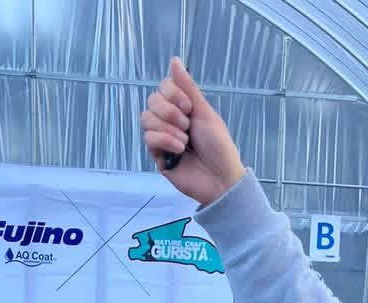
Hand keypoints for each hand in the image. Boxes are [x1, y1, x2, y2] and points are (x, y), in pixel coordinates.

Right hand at [141, 57, 246, 205]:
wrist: (221, 178)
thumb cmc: (218, 145)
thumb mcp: (204, 111)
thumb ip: (187, 87)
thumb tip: (174, 59)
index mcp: (182, 107)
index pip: (163, 87)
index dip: (173, 93)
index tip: (189, 107)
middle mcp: (170, 120)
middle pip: (152, 101)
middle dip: (170, 111)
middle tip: (187, 125)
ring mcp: (162, 138)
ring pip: (146, 119)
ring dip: (168, 128)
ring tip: (185, 141)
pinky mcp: (157, 156)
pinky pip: (149, 138)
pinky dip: (166, 141)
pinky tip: (180, 151)